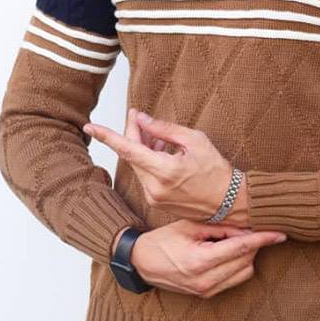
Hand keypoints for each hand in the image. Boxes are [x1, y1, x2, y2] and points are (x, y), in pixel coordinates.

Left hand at [85, 108, 233, 221]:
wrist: (229, 202)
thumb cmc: (216, 170)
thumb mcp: (194, 140)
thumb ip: (164, 129)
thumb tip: (141, 118)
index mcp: (164, 170)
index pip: (128, 149)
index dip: (108, 136)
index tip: (90, 127)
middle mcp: (154, 187)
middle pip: (132, 155)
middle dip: (133, 135)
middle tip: (137, 117)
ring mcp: (154, 198)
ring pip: (138, 166)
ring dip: (143, 149)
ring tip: (159, 138)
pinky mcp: (156, 203)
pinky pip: (145, 177)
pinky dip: (149, 163)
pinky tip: (162, 154)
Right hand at [127, 219, 285, 297]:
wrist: (142, 263)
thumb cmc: (164, 240)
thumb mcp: (190, 226)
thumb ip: (220, 227)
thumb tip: (246, 226)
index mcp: (200, 261)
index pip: (241, 248)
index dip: (263, 239)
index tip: (280, 233)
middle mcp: (205, 280)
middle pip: (246, 260)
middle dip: (253, 243)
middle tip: (246, 226)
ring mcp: (206, 291)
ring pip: (244, 272)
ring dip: (247, 255)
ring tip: (233, 239)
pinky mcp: (207, 295)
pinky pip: (235, 279)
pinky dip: (239, 265)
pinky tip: (229, 252)